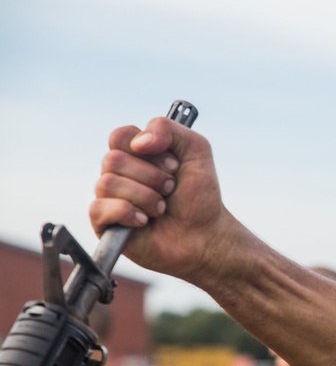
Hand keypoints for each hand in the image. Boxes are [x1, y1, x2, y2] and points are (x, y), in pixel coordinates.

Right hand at [90, 117, 241, 283]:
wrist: (205, 236)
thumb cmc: (200, 197)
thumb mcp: (196, 150)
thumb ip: (168, 128)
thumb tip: (138, 141)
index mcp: (136, 155)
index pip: (120, 136)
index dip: (147, 149)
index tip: (174, 166)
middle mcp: (119, 175)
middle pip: (113, 160)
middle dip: (152, 177)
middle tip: (171, 190)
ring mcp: (110, 199)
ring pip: (108, 183)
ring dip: (145, 197)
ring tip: (162, 209)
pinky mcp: (105, 224)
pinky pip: (100, 208)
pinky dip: (128, 213)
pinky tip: (145, 221)